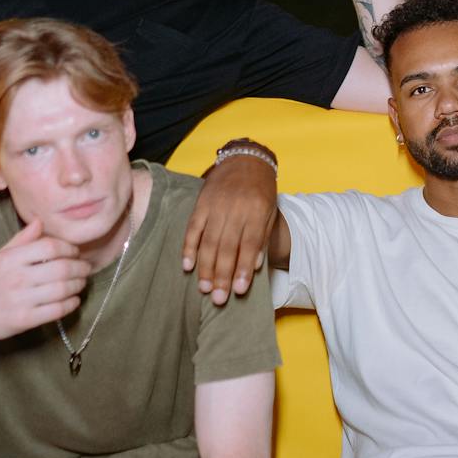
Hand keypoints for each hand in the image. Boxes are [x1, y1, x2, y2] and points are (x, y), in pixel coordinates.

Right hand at [0, 219, 86, 350]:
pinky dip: (71, 304)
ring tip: (82, 282)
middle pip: (62, 268)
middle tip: (86, 268)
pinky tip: (74, 300)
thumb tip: (40, 221)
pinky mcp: (24, 320)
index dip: (69, 248)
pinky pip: (57, 311)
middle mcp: (17, 278)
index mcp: (10, 259)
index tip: (75, 252)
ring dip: (78, 285)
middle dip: (80, 268)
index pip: (50, 247)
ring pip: (63, 289)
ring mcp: (21, 300)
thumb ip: (21, 240)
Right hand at [182, 154, 277, 303]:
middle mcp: (236, 209)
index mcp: (257, 211)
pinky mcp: (201, 202)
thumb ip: (262, 238)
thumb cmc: (261, 189)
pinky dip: (189, 248)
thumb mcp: (270, 211)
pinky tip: (188, 266)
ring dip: (205, 267)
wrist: (246, 158)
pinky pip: (193, 228)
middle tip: (218, 299)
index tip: (239, 291)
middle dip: (222, 275)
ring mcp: (216, 205)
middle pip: (227, 247)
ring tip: (204, 289)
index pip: (250, 245)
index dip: (244, 269)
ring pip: (209, 241)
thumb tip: (254, 268)